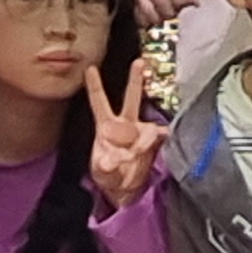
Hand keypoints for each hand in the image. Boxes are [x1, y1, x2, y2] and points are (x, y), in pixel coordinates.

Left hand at [84, 59, 162, 212]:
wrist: (126, 189)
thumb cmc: (109, 176)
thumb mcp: (102, 173)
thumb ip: (106, 165)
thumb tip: (112, 159)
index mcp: (106, 126)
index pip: (99, 102)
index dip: (95, 85)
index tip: (90, 68)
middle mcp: (125, 124)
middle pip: (131, 98)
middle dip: (135, 80)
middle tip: (138, 63)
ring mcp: (140, 132)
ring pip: (147, 126)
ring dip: (141, 142)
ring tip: (133, 158)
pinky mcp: (154, 142)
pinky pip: (160, 137)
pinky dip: (160, 142)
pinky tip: (161, 145)